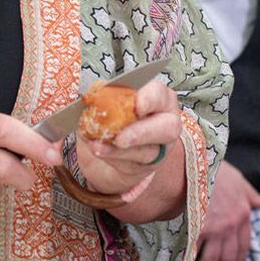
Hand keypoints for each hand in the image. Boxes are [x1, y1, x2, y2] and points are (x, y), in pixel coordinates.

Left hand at [77, 79, 181, 202]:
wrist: (116, 140)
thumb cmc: (119, 111)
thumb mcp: (111, 99)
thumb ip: (105, 96)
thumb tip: (91, 96)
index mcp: (160, 98)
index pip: (160, 95)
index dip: (150, 99)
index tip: (137, 105)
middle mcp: (167, 122)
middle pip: (168, 128)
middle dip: (142, 133)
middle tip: (120, 138)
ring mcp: (160, 147)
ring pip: (147, 152)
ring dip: (119, 151)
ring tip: (97, 147)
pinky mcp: (147, 165)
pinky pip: (132, 165)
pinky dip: (112, 158)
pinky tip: (98, 151)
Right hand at [190, 161, 259, 260]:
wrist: (196, 163)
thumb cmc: (216, 169)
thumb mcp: (239, 180)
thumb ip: (251, 194)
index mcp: (243, 214)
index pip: (245, 244)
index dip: (240, 259)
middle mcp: (232, 225)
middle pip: (229, 256)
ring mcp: (216, 228)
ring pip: (213, 258)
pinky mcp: (198, 228)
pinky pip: (196, 251)